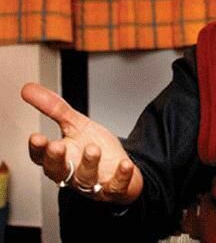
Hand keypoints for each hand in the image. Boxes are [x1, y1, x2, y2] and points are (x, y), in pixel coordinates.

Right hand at [22, 82, 143, 204]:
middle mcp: (72, 174)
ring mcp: (93, 183)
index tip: (37, 138)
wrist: (119, 166)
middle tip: (56, 146)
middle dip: (56, 159)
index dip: (38, 149)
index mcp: (60, 158)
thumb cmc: (93, 147)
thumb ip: (54, 108)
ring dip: (89, 164)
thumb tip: (29, 89)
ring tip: (93, 149)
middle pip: (58, 171)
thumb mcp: (75, 124)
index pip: (41, 157)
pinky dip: (121, 176)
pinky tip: (125, 164)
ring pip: (86, 178)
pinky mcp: (114, 188)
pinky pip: (116, 185)